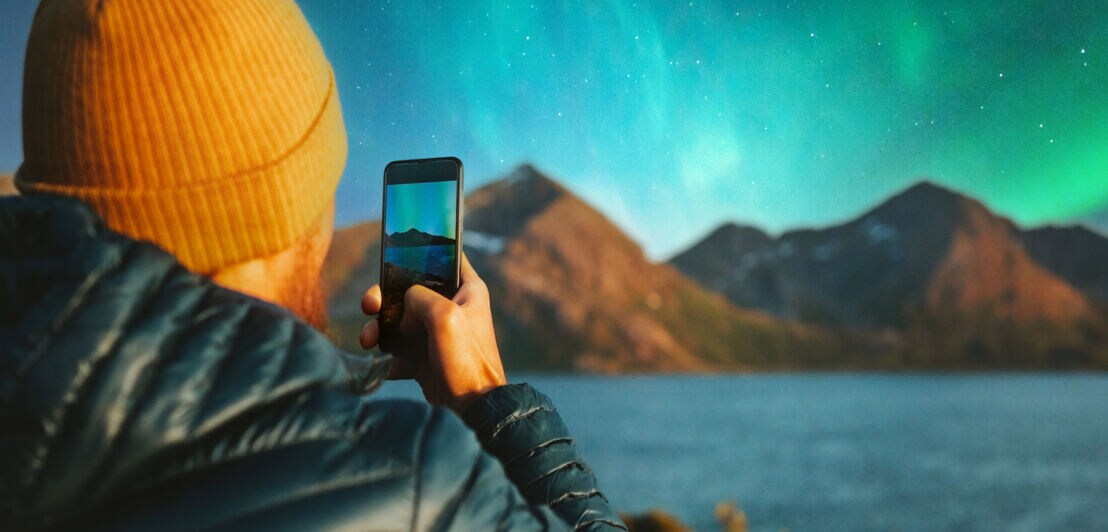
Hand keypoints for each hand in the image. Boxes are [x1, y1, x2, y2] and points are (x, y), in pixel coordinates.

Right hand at [359, 253, 506, 412]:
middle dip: (384, 297)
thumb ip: (421, 295)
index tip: (396, 251)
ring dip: (378, 328)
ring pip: (398, 320)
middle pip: (409, 290)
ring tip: (367, 340)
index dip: (422, 250)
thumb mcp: (445, 317)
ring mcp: (436, 333)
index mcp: (468, 290)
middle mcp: (452, 307)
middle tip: (369, 304)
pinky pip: (397, 349)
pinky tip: (384, 365)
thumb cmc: (467, 361)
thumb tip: (404, 299)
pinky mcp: (424, 357)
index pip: (446, 256)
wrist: (472, 409)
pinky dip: (386, 355)